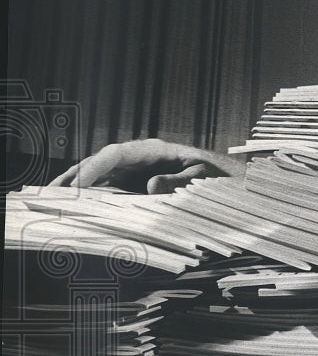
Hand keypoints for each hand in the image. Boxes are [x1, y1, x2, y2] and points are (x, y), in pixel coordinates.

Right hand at [48, 138, 244, 193]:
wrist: (227, 179)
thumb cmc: (216, 176)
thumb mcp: (202, 178)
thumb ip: (178, 181)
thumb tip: (150, 186)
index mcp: (152, 150)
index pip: (116, 154)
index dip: (95, 167)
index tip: (80, 184)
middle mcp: (137, 157)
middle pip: (99, 162)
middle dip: (75, 176)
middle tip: (52, 195)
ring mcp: (132, 170)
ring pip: (97, 174)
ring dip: (75, 185)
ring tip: (51, 200)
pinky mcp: (132, 183)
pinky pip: (106, 186)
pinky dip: (89, 194)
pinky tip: (73, 206)